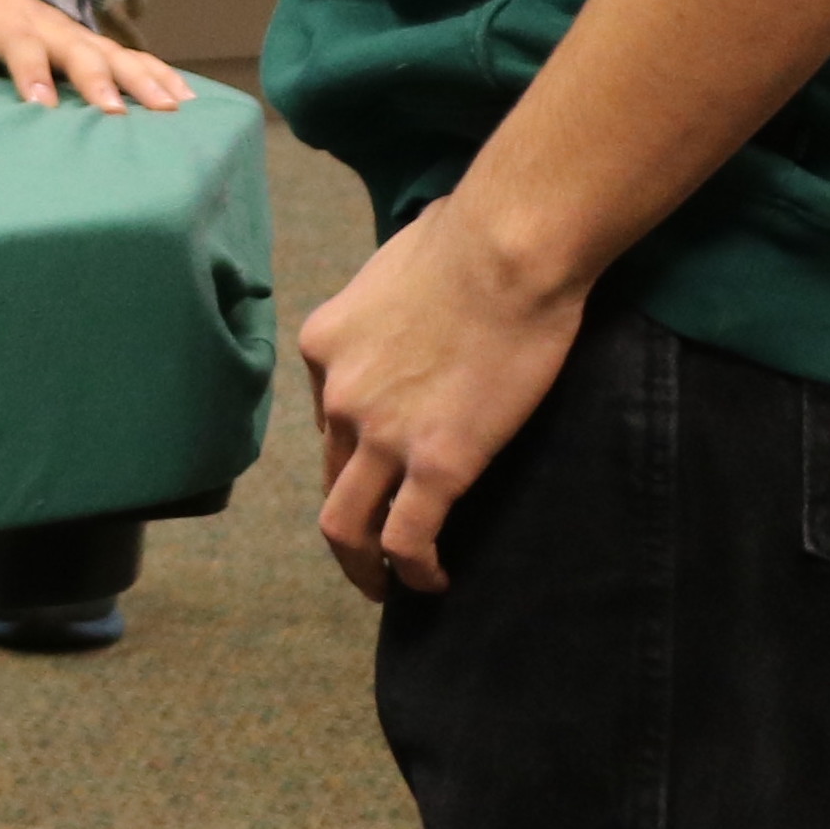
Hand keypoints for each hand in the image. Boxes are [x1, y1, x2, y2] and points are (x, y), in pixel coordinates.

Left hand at [0, 0, 187, 112]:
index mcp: (5, 21)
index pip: (20, 46)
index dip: (30, 74)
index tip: (40, 106)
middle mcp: (49, 26)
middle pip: (79, 52)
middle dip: (98, 81)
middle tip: (115, 114)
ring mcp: (77, 35)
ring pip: (116, 55)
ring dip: (143, 80)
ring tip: (171, 110)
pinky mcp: (95, 45)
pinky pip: (135, 58)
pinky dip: (162, 75)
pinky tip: (189, 101)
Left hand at [302, 189, 585, 600]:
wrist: (505, 250)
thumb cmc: (467, 239)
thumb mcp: (396, 267)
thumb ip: (393, 303)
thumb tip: (420, 299)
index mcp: (324, 347)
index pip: (329, 417)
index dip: (354, 451)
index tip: (381, 472)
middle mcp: (338, 395)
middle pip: (328, 477)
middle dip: (346, 520)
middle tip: (369, 552)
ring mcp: (381, 434)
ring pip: (346, 523)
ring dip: (361, 565)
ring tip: (388, 588)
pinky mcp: (437, 463)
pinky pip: (407, 538)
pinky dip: (414, 570)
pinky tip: (434, 582)